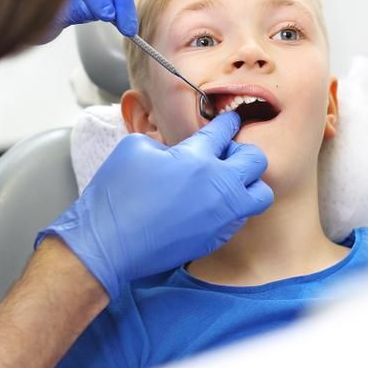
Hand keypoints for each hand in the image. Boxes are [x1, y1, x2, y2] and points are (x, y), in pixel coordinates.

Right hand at [36, 112, 272, 299]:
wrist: (108, 245)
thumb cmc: (116, 194)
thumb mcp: (134, 148)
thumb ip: (165, 142)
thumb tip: (177, 150)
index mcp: (197, 158)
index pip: (225, 130)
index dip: (226, 123)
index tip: (227, 123)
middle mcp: (218, 186)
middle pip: (256, 159)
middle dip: (243, 153)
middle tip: (224, 155)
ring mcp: (221, 215)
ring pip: (260, 194)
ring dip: (247, 184)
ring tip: (225, 184)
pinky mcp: (216, 238)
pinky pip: (241, 218)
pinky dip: (232, 208)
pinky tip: (209, 206)